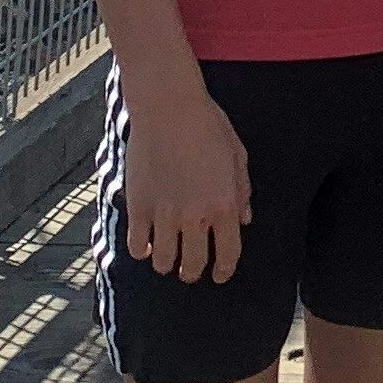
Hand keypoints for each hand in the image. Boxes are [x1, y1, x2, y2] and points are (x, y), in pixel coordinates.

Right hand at [122, 73, 251, 284]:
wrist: (169, 107)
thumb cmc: (208, 125)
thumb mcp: (238, 155)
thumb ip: (242, 191)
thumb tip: (246, 220)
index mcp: (225, 205)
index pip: (228, 254)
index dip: (224, 271)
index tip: (219, 276)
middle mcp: (196, 216)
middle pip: (194, 265)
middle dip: (193, 272)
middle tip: (190, 269)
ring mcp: (165, 214)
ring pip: (163, 262)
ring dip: (167, 264)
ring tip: (166, 257)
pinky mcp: (139, 206)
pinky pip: (137, 245)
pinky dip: (142, 250)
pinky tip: (146, 244)